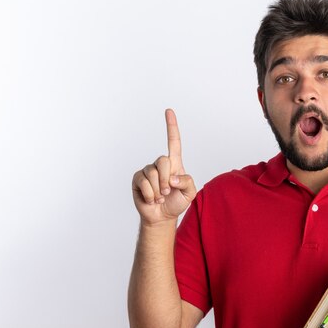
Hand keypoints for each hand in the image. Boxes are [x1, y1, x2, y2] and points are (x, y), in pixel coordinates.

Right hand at [132, 109, 197, 225]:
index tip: (168, 111)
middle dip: (167, 180)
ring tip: (160, 197)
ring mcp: (147, 171)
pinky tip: (151, 199)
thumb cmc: (177, 202)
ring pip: (153, 174)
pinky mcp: (137, 179)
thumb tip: (172, 177)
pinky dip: (150, 195)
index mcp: (174, 164)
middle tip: (167, 192)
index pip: (173, 142)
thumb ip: (187, 181)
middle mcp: (160, 165)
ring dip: (159, 190)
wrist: (162, 216)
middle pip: (163, 160)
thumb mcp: (190, 193)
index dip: (171, 127)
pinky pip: (143, 183)